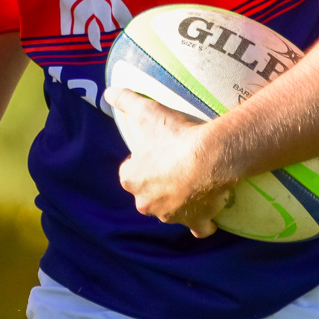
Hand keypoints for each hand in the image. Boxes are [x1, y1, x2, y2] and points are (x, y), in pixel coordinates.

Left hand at [106, 87, 236, 238]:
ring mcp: (171, 215)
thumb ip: (126, 100)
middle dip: (157, 184)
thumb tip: (108, 91)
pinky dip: (202, 222)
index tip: (156, 150)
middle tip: (175, 165)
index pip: (130, 172)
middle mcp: (146, 203)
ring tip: (193, 182)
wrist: (209, 157)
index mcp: (131, 180)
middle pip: (148, 194)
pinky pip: (198, 227)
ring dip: (178, 201)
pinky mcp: (195, 221)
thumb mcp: (147, 112)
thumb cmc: (173, 136)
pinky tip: (207, 211)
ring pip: (170, 211)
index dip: (142, 161)